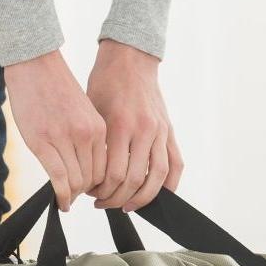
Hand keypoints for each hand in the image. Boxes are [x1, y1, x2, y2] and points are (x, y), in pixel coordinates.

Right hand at [4, 50, 106, 210]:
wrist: (34, 64)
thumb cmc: (55, 88)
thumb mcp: (82, 113)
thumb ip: (88, 137)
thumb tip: (87, 167)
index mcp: (99, 127)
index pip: (107, 169)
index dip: (99, 186)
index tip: (89, 192)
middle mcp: (86, 134)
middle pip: (93, 179)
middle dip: (86, 194)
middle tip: (75, 199)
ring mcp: (65, 139)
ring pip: (77, 182)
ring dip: (72, 196)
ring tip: (66, 199)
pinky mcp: (43, 143)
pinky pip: (59, 179)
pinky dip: (61, 196)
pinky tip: (60, 202)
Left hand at [85, 40, 183, 211]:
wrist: (129, 60)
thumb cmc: (104, 85)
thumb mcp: (92, 114)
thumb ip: (96, 146)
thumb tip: (90, 179)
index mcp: (120, 125)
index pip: (115, 174)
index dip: (102, 191)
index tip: (91, 194)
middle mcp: (144, 130)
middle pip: (135, 180)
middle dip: (117, 198)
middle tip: (103, 203)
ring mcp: (160, 131)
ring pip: (157, 177)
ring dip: (141, 198)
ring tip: (126, 205)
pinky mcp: (169, 131)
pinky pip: (176, 164)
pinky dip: (169, 185)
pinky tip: (157, 196)